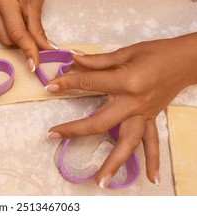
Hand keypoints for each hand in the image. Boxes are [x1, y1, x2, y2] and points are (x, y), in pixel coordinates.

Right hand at [0, 0, 55, 70]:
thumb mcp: (37, 8)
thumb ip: (39, 33)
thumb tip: (47, 52)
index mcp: (4, 1)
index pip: (16, 33)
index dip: (27, 50)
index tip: (35, 65)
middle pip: (7, 39)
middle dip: (23, 44)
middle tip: (37, 41)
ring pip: (2, 39)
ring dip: (17, 40)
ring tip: (27, 27)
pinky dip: (11, 35)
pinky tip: (18, 26)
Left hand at [46, 35, 196, 187]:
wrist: (187, 60)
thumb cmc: (156, 52)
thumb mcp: (126, 51)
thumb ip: (98, 60)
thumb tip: (73, 59)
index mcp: (125, 82)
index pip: (89, 83)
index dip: (67, 83)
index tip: (50, 86)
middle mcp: (133, 103)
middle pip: (100, 122)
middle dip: (75, 130)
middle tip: (53, 135)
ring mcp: (143, 114)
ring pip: (127, 142)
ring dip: (113, 163)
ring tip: (100, 182)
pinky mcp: (151, 118)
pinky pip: (152, 142)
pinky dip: (152, 160)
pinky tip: (151, 178)